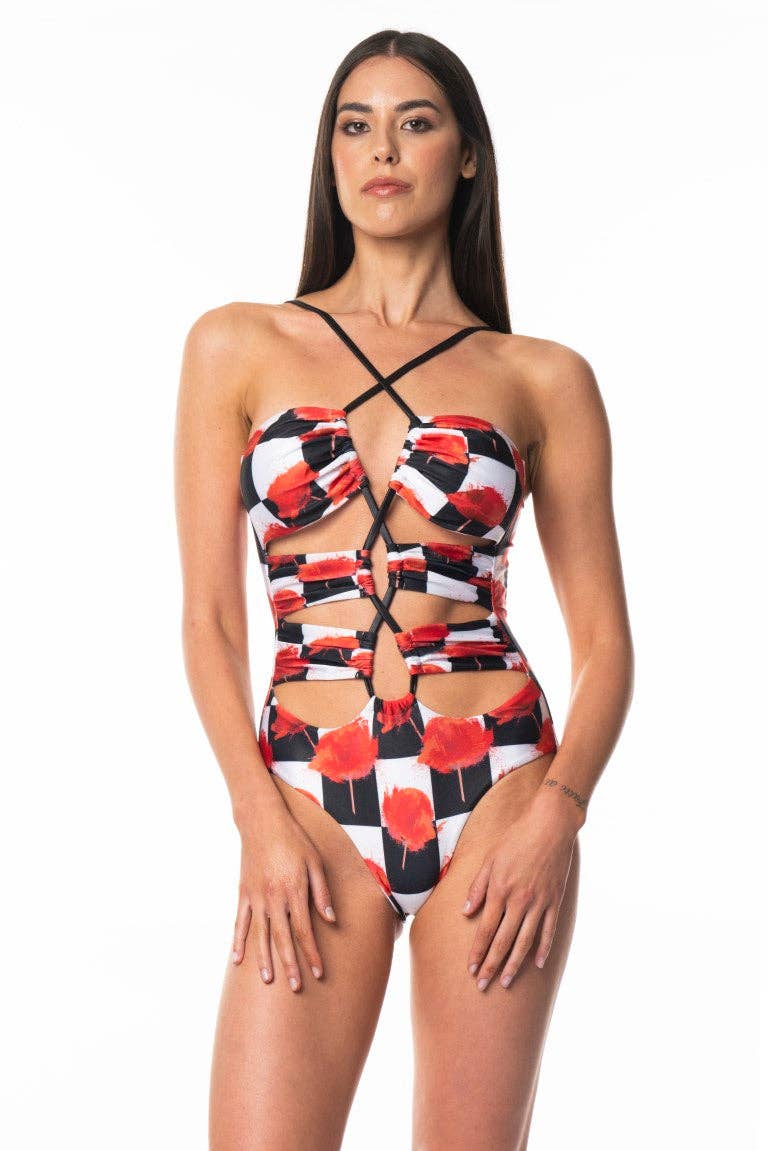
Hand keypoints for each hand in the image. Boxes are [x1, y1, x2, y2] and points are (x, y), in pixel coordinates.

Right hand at [231, 805, 336, 990]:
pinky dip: (238, 942)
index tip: (318, 972)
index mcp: (294, 890)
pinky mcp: (243, 893)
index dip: (311, 953)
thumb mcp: (315, 862)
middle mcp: (273, 897)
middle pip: (282, 938)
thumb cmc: (294, 840)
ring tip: (269, 980)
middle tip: (295, 987)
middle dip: (290, 964)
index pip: (304, 930)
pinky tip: (237, 960)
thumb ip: (321, 892)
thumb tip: (330, 920)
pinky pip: (240, 922)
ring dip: (264, 959)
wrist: (262, 822)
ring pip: (260, 934)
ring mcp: (256, 896)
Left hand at [462, 800, 577, 990]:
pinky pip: (548, 930)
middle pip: (503, 940)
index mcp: (499, 889)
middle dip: (491, 965)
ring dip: (514, 964)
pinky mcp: (554, 901)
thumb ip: (477, 887)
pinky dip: (542, 949)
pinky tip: (537, 965)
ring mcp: (538, 902)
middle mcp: (518, 900)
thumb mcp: (490, 858)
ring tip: (506, 982)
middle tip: (482, 986)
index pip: (485, 929)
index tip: (470, 969)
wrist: (550, 826)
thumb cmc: (516, 839)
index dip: (478, 952)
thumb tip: (466, 912)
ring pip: (524, 941)